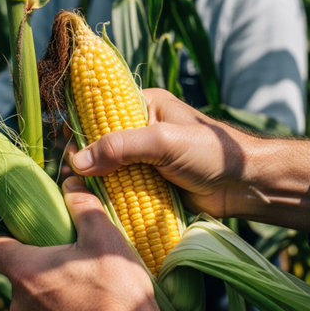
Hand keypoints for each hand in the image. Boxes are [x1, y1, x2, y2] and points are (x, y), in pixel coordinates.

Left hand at [0, 176, 182, 310]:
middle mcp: (19, 305)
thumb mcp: (105, 238)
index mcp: (26, 271)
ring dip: (49, 293)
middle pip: (18, 275)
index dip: (8, 238)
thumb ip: (83, 206)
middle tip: (73, 263)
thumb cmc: (118, 291)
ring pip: (31, 302)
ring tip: (84, 292)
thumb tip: (70, 182)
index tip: (31, 237)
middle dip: (40, 266)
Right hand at [68, 88, 247, 217]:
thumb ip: (120, 147)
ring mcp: (146, 160)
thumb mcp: (162, 141)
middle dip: (86, 159)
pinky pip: (124, 188)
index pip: (102, 111)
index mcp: (145, 107)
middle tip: (71, 177)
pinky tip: (97, 203)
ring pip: (111, 168)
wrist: (243, 185)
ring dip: (96, 180)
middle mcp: (142, 131)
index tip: (66, 149)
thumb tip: (75, 161)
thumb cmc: (209, 152)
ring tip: (79, 191)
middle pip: (103, 143)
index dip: (82, 128)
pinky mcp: (151, 184)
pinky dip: (111, 195)